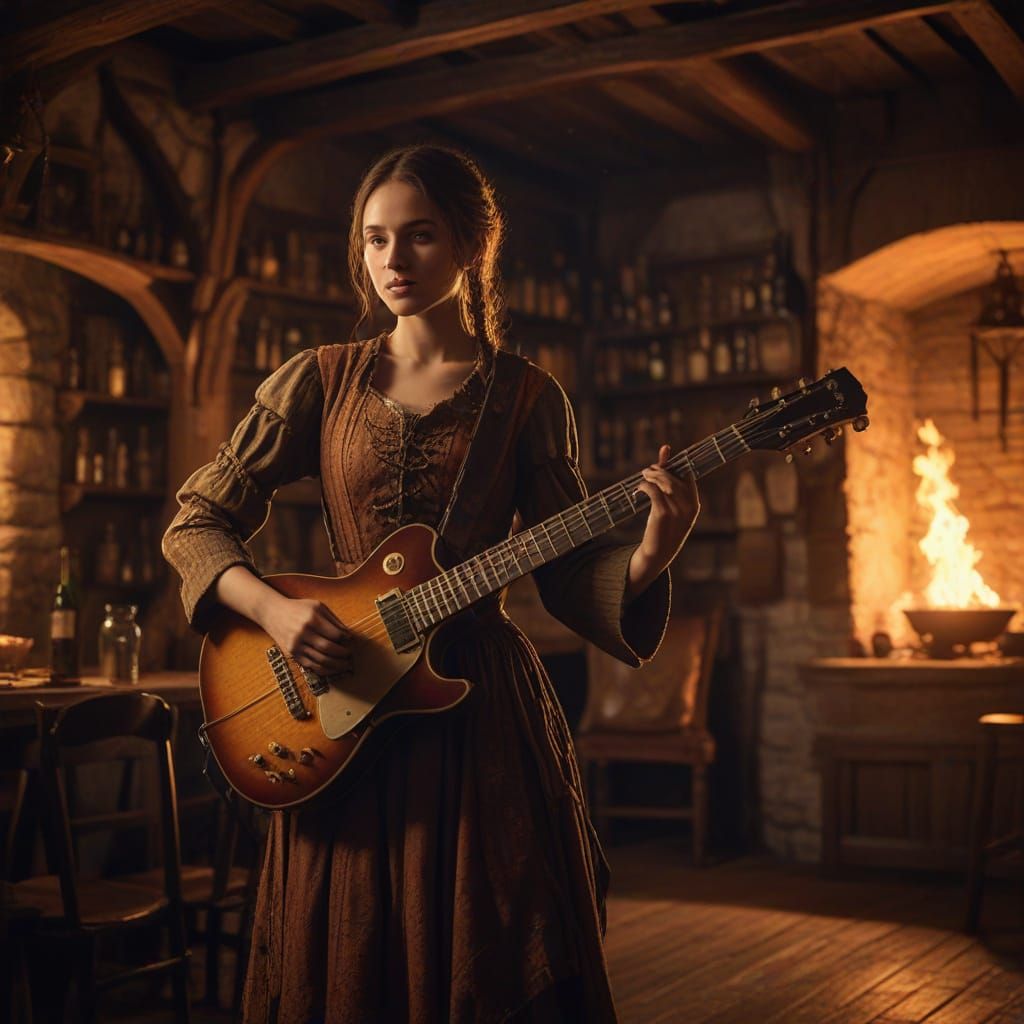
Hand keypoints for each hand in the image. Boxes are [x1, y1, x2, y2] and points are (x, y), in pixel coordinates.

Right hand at [259, 596, 352, 674]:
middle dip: (343, 654)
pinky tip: (333, 669)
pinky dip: (324, 669)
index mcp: (312, 618)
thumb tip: (348, 636)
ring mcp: (296, 645)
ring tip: (345, 665)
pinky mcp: (292, 654)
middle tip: (351, 656)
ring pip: (320, 660)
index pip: (335, 634)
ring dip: (336, 665)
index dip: (346, 639)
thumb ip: (334, 620)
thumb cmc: (299, 608)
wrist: (273, 613)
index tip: (351, 641)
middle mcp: (303, 632)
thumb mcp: (318, 607)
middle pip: (328, 648)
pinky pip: (311, 666)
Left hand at [626, 444, 699, 600]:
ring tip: (643, 477)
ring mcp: (676, 510)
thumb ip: (668, 478)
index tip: (663, 463)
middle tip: (647, 471)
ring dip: (651, 476)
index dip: (674, 466)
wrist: (658, 553)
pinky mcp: (662, 514)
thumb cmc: (664, 526)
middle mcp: (688, 506)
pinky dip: (644, 486)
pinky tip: (639, 489)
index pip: (687, 475)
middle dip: (658, 470)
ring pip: (663, 483)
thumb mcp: (670, 504)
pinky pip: (653, 491)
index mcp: (694, 504)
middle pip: (673, 477)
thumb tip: (665, 448)